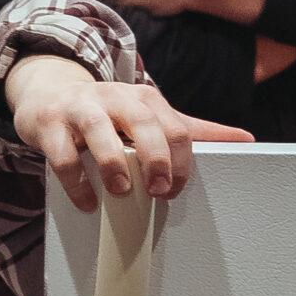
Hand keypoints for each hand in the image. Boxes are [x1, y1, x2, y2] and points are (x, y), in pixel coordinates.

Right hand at [6, 54, 251, 210]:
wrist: (49, 94)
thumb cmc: (109, 113)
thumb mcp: (150, 117)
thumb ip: (193, 130)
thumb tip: (246, 139)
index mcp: (144, 98)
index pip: (175, 127)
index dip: (181, 162)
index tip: (175, 190)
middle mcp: (114, 97)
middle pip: (142, 122)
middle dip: (155, 158)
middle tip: (159, 191)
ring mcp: (80, 108)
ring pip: (99, 130)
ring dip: (113, 164)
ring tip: (122, 191)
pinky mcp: (50, 124)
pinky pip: (63, 153)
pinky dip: (76, 182)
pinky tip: (88, 201)